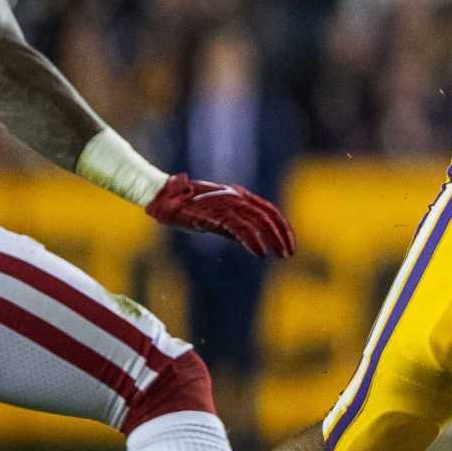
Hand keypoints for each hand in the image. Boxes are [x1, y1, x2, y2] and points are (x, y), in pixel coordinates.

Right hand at [148, 174, 297, 257]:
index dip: (282, 227)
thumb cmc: (185, 207)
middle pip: (269, 216)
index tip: (289, 243)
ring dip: (273, 240)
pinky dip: (253, 241)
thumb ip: (231, 226)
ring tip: (280, 255)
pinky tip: (260, 253)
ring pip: (260, 221)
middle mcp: (237, 197)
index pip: (268, 210)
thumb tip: (246, 240)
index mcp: (239, 195)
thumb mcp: (214, 217)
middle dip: (282, 235)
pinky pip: (241, 228)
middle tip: (289, 253)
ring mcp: (228, 204)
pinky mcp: (217, 213)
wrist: (163, 197)